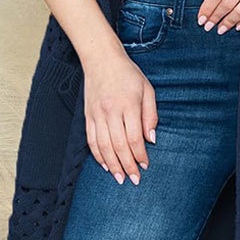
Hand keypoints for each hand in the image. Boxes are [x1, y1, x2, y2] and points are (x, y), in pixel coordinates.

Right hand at [82, 48, 157, 185]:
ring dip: (112, 165)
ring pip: (103, 146)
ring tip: (119, 178)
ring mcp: (97, 114)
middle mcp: (111, 111)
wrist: (101, 60)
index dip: (140, 154)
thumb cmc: (128, 74)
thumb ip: (150, 114)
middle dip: (127, 165)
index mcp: (128, 104)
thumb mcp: (147, 89)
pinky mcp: (87, 116)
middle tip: (134, 180)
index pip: (134, 137)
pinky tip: (105, 165)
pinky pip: (91, 140)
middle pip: (119, 145)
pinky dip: (98, 155)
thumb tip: (152, 139)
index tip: (145, 165)